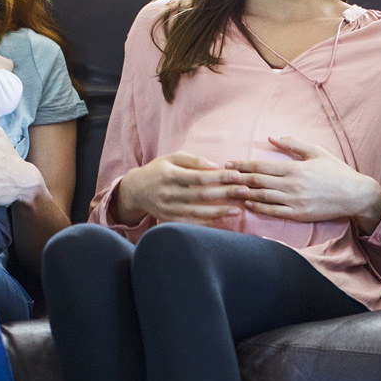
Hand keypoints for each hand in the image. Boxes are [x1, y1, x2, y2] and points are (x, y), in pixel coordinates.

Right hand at [114, 152, 240, 225]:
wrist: (135, 190)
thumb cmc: (158, 170)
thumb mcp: (171, 158)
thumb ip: (192, 160)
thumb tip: (214, 166)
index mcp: (170, 175)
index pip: (199, 177)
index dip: (219, 177)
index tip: (237, 175)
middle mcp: (169, 194)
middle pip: (202, 195)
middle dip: (226, 193)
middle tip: (245, 191)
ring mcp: (169, 209)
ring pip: (198, 212)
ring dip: (220, 211)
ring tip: (238, 210)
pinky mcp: (170, 219)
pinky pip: (192, 222)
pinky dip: (208, 222)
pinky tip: (222, 219)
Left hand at [225, 136, 380, 233]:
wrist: (354, 195)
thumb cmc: (336, 171)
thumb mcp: (316, 152)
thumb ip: (293, 144)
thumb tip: (272, 137)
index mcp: (294, 169)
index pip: (262, 167)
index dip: (243, 166)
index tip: (229, 164)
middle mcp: (292, 185)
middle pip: (258, 182)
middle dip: (238, 179)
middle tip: (221, 176)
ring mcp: (294, 202)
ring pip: (263, 197)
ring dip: (244, 193)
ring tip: (229, 190)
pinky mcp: (298, 214)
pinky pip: (274, 211)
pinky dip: (259, 207)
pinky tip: (248, 204)